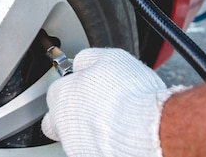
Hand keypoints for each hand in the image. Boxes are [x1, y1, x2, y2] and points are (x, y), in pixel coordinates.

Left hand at [41, 48, 187, 156]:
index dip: (73, 87)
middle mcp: (62, 123)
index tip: (86, 85)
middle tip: (96, 106)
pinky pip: (91, 149)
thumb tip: (81, 61)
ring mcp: (75, 145)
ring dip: (89, 129)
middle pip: (58, 118)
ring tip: (113, 122)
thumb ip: (88, 59)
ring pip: (74, 136)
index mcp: (62, 94)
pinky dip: (101, 144)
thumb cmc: (130, 95)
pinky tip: (117, 136)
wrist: (149, 129)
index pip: (56, 91)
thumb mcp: (110, 57)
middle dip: (72, 113)